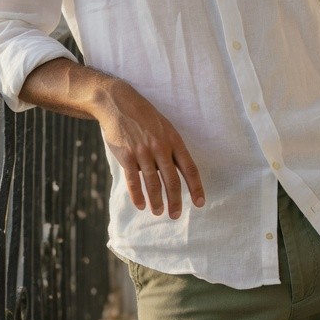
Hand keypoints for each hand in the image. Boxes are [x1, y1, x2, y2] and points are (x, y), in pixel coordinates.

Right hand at [94, 78, 204, 218]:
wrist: (119, 104)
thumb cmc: (145, 118)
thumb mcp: (165, 128)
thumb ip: (171, 150)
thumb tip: (176, 173)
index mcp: (174, 141)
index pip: (190, 168)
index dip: (196, 187)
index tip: (200, 203)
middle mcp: (160, 147)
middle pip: (172, 180)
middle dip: (175, 201)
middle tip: (175, 215)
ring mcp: (142, 152)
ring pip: (153, 183)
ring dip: (157, 201)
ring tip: (159, 212)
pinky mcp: (126, 155)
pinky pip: (133, 180)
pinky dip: (138, 195)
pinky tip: (141, 205)